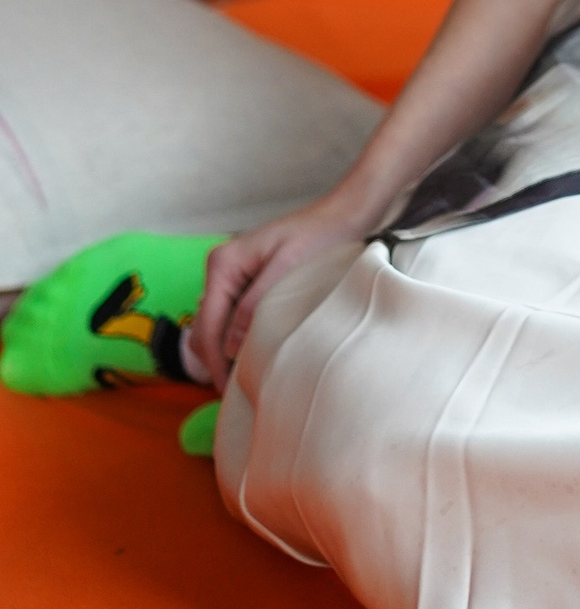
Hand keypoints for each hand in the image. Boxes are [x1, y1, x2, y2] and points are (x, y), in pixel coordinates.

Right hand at [192, 186, 379, 386]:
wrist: (345, 215)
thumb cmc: (321, 237)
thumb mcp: (289, 269)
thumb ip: (256, 305)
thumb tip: (229, 346)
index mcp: (224, 263)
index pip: (207, 323)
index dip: (214, 360)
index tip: (226, 389)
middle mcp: (221, 268)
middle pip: (204, 327)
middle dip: (214, 360)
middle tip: (233, 393)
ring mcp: (232, 275)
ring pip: (214, 324)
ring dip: (222, 351)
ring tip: (242, 380)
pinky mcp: (246, 281)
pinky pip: (230, 316)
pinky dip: (234, 337)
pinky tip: (252, 355)